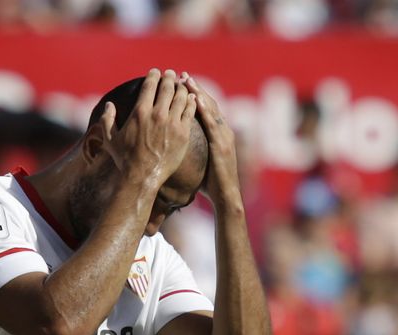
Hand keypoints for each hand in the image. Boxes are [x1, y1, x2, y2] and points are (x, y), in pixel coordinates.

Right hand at [106, 69, 196, 189]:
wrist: (142, 177)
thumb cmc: (124, 159)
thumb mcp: (109, 139)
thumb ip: (107, 120)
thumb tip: (109, 104)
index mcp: (139, 112)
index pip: (150, 85)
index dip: (153, 75)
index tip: (155, 72)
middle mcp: (157, 114)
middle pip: (168, 87)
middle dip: (170, 77)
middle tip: (171, 74)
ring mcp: (173, 123)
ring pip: (182, 96)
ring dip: (182, 87)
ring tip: (182, 85)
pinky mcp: (184, 132)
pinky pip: (191, 110)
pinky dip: (192, 101)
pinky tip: (191, 99)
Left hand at [187, 76, 241, 210]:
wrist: (225, 196)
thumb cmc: (209, 183)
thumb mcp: (199, 161)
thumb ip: (191, 149)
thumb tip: (172, 146)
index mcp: (217, 134)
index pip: (205, 109)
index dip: (194, 95)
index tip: (181, 83)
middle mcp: (223, 131)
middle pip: (208, 103)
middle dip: (195, 88)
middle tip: (182, 74)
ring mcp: (224, 136)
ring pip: (211, 108)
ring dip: (199, 92)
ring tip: (187, 80)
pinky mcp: (222, 144)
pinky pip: (212, 123)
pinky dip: (205, 109)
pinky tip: (196, 99)